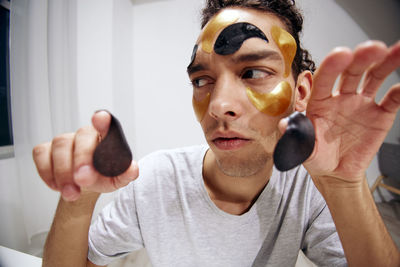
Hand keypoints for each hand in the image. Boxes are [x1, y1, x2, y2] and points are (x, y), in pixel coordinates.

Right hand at [32, 111, 138, 200]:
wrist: (85, 186)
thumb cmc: (103, 176)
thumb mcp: (118, 179)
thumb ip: (126, 174)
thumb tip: (133, 169)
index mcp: (106, 137)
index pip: (106, 124)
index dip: (103, 120)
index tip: (101, 118)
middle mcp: (85, 135)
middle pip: (81, 137)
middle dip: (81, 160)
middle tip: (84, 181)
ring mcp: (65, 140)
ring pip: (60, 146)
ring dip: (64, 173)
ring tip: (72, 193)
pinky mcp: (46, 149)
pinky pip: (42, 155)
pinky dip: (47, 172)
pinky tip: (58, 186)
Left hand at [303, 40, 399, 185]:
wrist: (335, 172)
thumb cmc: (317, 157)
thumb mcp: (302, 149)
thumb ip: (295, 137)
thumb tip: (283, 125)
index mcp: (320, 101)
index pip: (325, 79)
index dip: (332, 66)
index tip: (341, 54)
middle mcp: (341, 97)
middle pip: (351, 72)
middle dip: (361, 58)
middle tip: (373, 48)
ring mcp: (361, 103)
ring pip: (373, 78)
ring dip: (384, 64)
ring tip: (395, 51)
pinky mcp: (380, 114)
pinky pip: (391, 100)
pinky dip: (399, 92)